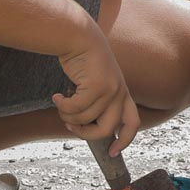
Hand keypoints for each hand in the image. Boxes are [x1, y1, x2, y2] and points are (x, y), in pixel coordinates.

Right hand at [54, 25, 141, 155]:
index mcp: (123, 94)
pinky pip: (76, 108)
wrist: (80, 37)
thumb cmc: (84, 61)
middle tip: (70, 127)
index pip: (133, 123)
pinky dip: (63, 106)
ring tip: (60, 104)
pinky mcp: (98, 86)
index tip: (112, 152)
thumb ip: (96, 103)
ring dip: (68, 116)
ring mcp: (111, 90)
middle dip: (85, 134)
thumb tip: (84, 127)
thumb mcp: (96, 83)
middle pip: (106, 129)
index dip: (124, 141)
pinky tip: (56, 96)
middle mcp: (120, 93)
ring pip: (86, 119)